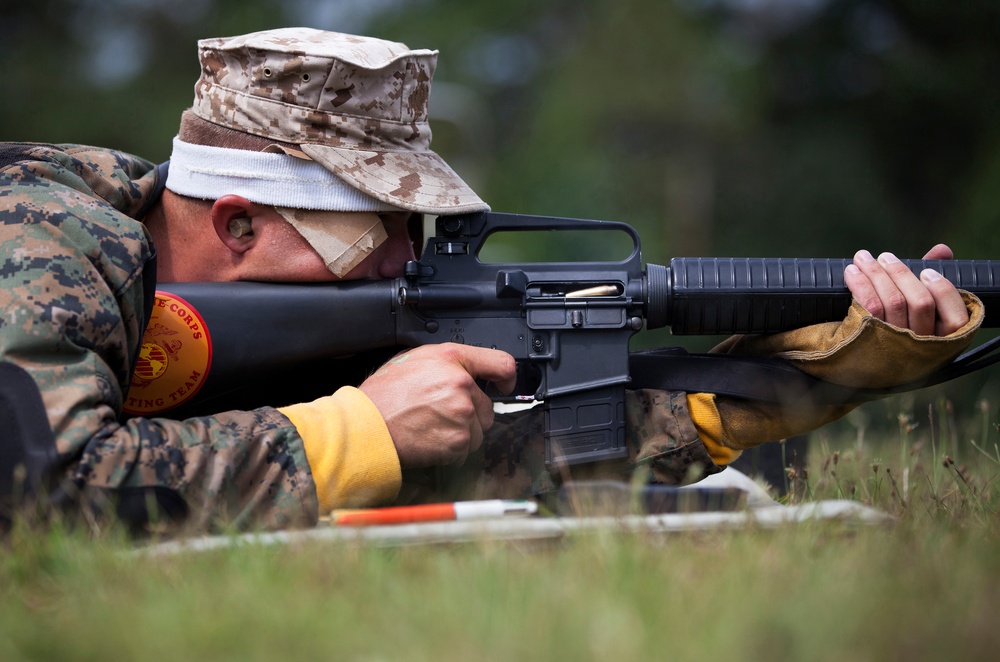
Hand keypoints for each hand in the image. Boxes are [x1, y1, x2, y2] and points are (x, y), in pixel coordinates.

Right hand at [359, 343, 515, 468]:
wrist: (367, 425)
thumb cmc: (383, 395)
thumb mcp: (413, 359)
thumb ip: (446, 362)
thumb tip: (467, 370)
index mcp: (451, 359)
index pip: (501, 363)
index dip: (506, 377)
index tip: (504, 386)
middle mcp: (461, 384)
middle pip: (487, 407)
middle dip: (470, 414)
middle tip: (440, 416)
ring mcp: (462, 413)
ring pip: (478, 431)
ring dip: (461, 434)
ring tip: (431, 428)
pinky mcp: (458, 440)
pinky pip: (466, 450)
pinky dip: (452, 452)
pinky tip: (430, 441)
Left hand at [844, 244, 968, 335]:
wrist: (851, 363)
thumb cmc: (891, 330)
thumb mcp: (914, 310)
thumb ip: (929, 282)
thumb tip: (943, 250)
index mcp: (939, 341)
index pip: (955, 318)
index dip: (943, 291)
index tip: (927, 271)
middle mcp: (920, 346)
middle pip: (920, 303)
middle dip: (902, 273)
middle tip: (885, 257)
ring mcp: (894, 346)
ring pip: (893, 302)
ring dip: (877, 274)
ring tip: (863, 258)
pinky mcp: (867, 342)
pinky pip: (868, 308)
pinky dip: (861, 285)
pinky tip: (853, 273)